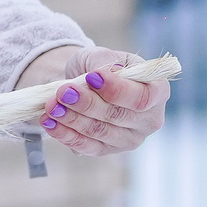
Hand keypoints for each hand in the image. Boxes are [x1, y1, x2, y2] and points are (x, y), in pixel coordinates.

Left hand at [18, 45, 168, 156]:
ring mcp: (130, 139)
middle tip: (63, 91)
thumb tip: (107, 73)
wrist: (82, 83)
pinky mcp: (108, 150)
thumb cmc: (98, 67)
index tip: (92, 77)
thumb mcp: (100, 56)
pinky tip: (49, 123)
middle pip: (118, 116)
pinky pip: (87, 147)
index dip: (118, 90)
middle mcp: (149, 119)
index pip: (143, 97)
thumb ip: (104, 63)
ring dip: (72, 119)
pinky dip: (65, 135)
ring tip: (51, 105)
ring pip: (100, 132)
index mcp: (157, 90)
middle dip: (86, 103)